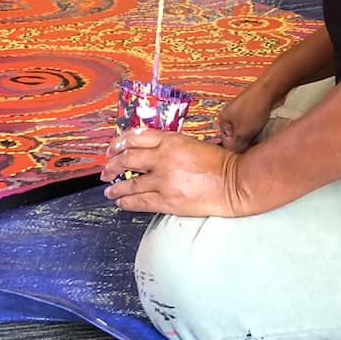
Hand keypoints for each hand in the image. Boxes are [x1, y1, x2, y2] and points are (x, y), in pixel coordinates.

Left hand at [102, 128, 249, 216]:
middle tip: (106, 171)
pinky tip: (121, 202)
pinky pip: (140, 202)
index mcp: (171, 140)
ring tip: (109, 191)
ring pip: (130, 184)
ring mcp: (164, 181)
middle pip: (127, 159)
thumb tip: (150, 153)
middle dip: (112, 165)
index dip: (119, 142)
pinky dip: (127, 202)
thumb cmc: (220, 163)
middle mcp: (163, 159)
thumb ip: (170, 145)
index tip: (112, 148)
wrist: (235, 183)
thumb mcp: (192, 144)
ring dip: (116, 188)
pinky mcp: (167, 201)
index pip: (136, 136)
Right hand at [217, 86, 278, 151]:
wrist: (269, 90)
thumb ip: (237, 146)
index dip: (236, 151)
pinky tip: (264, 134)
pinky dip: (259, 132)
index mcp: (223, 121)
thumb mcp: (243, 132)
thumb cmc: (254, 107)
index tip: (244, 158)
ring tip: (260, 141)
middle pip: (236, 139)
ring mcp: (242, 114)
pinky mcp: (253, 113)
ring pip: (247, 134)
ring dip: (253, 138)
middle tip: (253, 150)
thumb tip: (236, 156)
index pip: (226, 143)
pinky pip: (254, 128)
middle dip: (245, 145)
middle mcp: (231, 117)